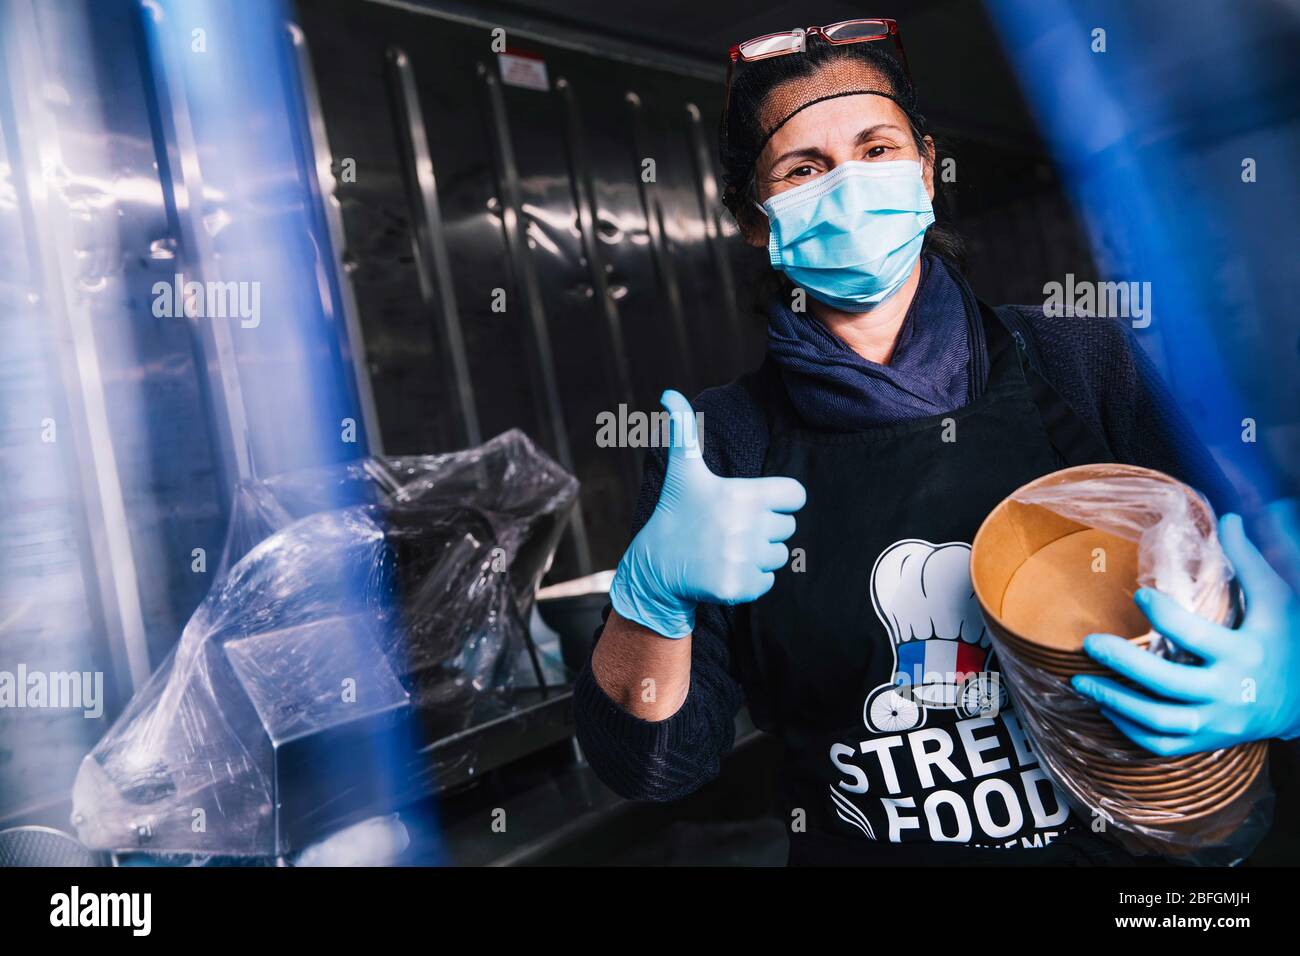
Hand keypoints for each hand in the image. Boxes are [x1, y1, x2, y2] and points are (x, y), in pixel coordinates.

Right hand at [608, 390, 806, 637]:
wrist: (656, 565)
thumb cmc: (676, 511)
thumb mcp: (683, 470)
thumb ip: (684, 430)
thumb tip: (669, 392)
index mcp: (743, 495)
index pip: (796, 495)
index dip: (779, 498)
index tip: (753, 503)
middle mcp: (746, 528)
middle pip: (788, 527)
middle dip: (766, 528)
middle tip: (733, 527)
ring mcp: (743, 559)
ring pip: (779, 555)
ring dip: (760, 554)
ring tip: (728, 548)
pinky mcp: (739, 587)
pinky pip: (768, 582)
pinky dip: (752, 579)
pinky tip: (726, 569)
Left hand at [1072, 502, 1299, 755]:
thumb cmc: (1287, 641)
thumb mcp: (1277, 601)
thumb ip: (1250, 561)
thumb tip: (1231, 518)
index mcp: (1244, 653)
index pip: (1196, 636)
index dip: (1164, 614)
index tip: (1139, 594)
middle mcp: (1228, 692)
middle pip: (1167, 684)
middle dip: (1123, 664)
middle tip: (1090, 642)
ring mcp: (1217, 722)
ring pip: (1159, 721)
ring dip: (1115, 702)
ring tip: (1081, 680)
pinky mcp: (1207, 741)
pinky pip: (1162, 745)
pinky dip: (1130, 730)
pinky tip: (1106, 707)